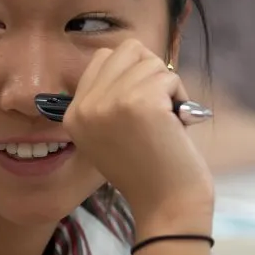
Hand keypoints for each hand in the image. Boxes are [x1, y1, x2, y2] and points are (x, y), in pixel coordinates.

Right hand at [57, 40, 212, 232]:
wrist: (165, 204)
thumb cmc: (147, 170)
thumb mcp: (109, 132)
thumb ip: (108, 98)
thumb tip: (134, 55)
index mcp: (73, 114)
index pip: (102, 57)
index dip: (132, 72)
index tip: (142, 104)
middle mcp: (86, 106)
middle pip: (127, 50)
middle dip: (151, 72)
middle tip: (159, 106)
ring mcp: (111, 103)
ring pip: (150, 62)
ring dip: (168, 87)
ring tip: (167, 119)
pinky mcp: (140, 103)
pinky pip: (169, 76)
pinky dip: (181, 97)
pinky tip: (177, 123)